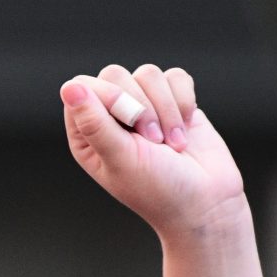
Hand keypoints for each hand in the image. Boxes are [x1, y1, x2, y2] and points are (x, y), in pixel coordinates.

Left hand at [60, 63, 245, 246]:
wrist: (207, 203)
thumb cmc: (159, 191)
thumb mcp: (121, 159)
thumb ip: (94, 123)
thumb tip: (69, 87)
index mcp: (88, 133)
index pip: (83, 86)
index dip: (108, 97)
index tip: (130, 126)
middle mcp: (112, 116)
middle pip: (115, 74)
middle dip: (141, 106)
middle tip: (154, 141)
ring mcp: (144, 105)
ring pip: (148, 74)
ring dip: (167, 110)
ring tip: (172, 144)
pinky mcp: (174, 101)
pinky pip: (176, 77)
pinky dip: (185, 102)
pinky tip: (186, 130)